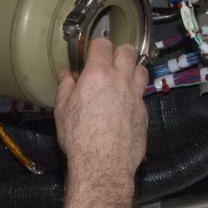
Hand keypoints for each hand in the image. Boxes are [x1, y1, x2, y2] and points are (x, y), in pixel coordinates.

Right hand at [54, 39, 148, 187]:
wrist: (103, 164)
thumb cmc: (79, 137)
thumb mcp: (62, 110)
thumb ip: (66, 88)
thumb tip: (66, 75)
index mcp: (97, 74)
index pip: (103, 44)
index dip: (98, 45)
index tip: (93, 52)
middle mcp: (120, 80)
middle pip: (128, 51)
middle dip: (120, 52)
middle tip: (110, 62)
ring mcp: (136, 96)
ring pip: (141, 70)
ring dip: (132, 70)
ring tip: (122, 80)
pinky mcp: (144, 112)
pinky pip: (142, 95)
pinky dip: (135, 95)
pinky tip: (125, 105)